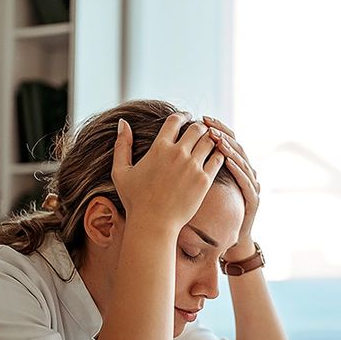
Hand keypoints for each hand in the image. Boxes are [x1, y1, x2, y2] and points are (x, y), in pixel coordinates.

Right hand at [111, 115, 225, 232]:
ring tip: (209, 141)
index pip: (175, 120)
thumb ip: (121, 145)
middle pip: (197, 128)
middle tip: (200, 130)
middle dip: (199, 126)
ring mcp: (193, 166)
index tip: (187, 117)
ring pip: (210, 141)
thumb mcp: (121, 171)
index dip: (183, 115)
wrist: (153, 223)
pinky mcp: (204, 180)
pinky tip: (217, 155)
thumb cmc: (135, 199)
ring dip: (210, 138)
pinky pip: (218, 158)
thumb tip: (123, 122)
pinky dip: (220, 153)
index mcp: (159, 148)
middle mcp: (178, 154)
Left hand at [202, 116, 259, 258]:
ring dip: (229, 149)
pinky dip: (237, 169)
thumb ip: (195, 166)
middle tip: (209, 126)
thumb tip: (175, 147)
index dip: (216, 127)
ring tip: (217, 140)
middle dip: (223, 134)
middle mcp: (244, 171)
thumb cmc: (212, 213)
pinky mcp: (252, 199)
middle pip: (236, 145)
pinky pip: (246, 181)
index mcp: (232, 166)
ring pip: (242, 161)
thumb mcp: (202, 186)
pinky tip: (227, 161)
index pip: (226, 139)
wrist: (228, 240)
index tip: (201, 118)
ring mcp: (251, 184)